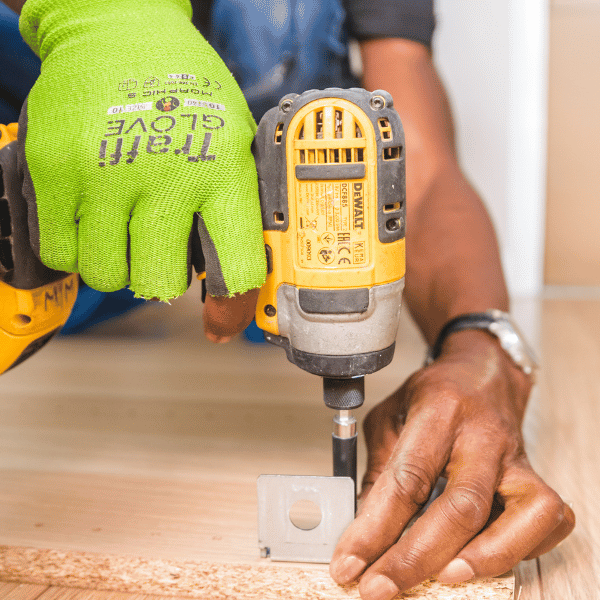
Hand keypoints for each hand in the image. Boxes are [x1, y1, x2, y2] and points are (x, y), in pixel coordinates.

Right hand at [17, 0, 265, 304]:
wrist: (118, 28)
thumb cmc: (185, 91)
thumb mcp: (233, 141)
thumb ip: (235, 211)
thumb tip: (233, 290)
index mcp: (223, 170)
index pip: (236, 267)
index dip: (232, 303)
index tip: (224, 312)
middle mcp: (166, 175)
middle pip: (159, 283)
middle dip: (160, 279)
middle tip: (158, 252)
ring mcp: (105, 173)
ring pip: (107, 275)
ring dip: (117, 265)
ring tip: (122, 230)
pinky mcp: (54, 169)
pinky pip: (61, 253)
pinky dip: (77, 249)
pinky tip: (91, 220)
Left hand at [330, 330, 574, 598]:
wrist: (483, 372)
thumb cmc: (433, 394)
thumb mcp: (390, 416)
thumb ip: (379, 468)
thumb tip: (363, 527)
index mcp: (439, 410)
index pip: (406, 478)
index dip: (374, 528)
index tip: (348, 563)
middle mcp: (482, 434)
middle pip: (460, 505)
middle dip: (416, 558)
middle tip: (378, 589)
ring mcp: (515, 456)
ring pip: (519, 515)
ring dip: (481, 558)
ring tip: (440, 579)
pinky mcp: (534, 474)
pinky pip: (547, 519)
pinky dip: (520, 549)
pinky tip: (483, 559)